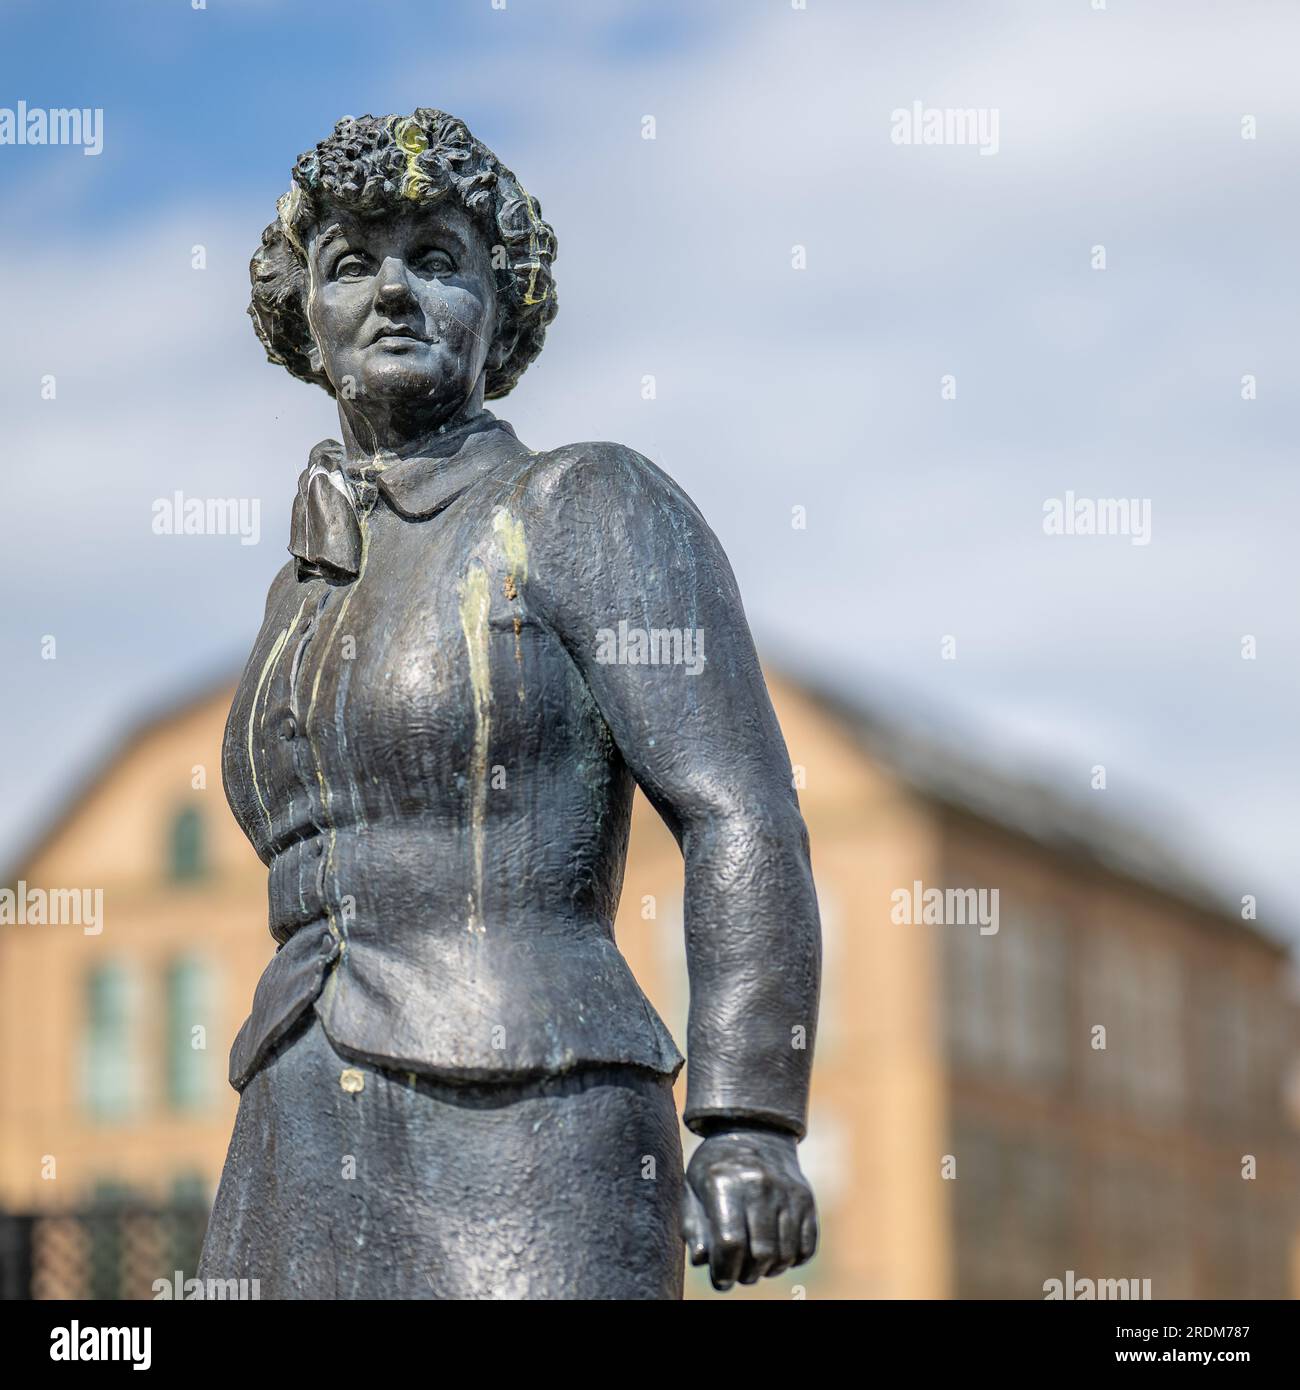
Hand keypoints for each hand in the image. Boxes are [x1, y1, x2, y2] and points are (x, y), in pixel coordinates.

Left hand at [681, 1124, 817, 1289]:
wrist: (753, 1131)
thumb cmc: (715, 1169)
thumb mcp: (692, 1188)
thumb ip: (693, 1226)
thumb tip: (702, 1260)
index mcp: (725, 1182)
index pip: (730, 1243)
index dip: (724, 1271)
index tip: (721, 1278)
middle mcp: (760, 1184)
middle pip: (761, 1254)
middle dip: (747, 1275)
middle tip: (738, 1273)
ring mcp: (787, 1191)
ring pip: (785, 1255)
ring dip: (769, 1270)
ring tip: (755, 1263)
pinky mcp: (806, 1199)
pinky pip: (806, 1248)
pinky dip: (792, 1260)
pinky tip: (776, 1252)